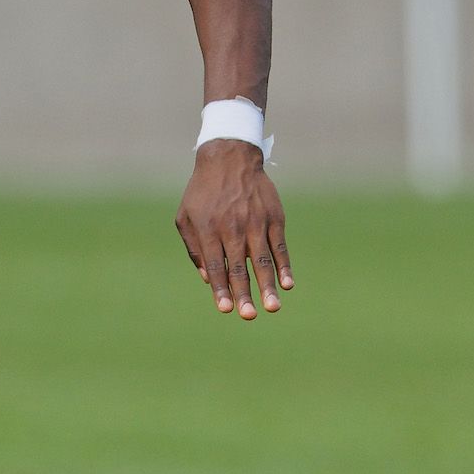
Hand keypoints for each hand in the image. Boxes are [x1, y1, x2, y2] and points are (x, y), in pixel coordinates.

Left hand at [174, 139, 291, 316]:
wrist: (229, 158)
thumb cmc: (202, 192)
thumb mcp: (186, 217)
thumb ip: (194, 249)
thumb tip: (207, 279)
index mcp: (208, 229)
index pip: (215, 265)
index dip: (220, 288)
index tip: (226, 308)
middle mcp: (232, 227)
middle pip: (238, 266)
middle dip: (243, 293)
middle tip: (248, 316)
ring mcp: (255, 222)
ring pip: (262, 260)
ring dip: (267, 286)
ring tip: (272, 307)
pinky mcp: (274, 217)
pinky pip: (279, 246)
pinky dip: (284, 265)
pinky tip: (287, 283)